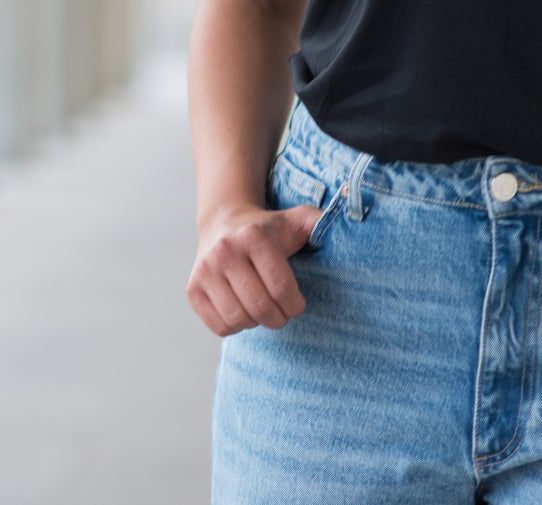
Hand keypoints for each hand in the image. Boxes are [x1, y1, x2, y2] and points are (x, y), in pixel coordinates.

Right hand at [187, 201, 323, 336]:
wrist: (224, 222)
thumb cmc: (269, 228)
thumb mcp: (297, 220)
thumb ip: (322, 222)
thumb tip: (348, 214)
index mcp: (254, 235)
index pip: (281, 287)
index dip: (295, 305)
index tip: (298, 306)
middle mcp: (225, 251)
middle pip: (260, 307)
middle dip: (278, 318)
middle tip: (283, 315)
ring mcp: (205, 270)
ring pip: (238, 319)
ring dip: (257, 323)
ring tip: (263, 311)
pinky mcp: (192, 289)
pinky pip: (219, 326)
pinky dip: (236, 327)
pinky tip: (243, 310)